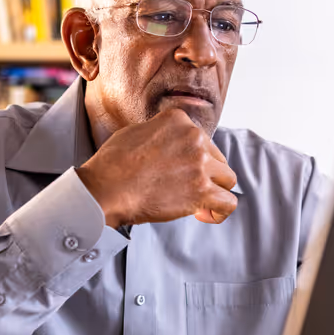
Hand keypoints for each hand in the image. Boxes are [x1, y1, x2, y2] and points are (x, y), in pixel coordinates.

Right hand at [76, 108, 238, 227]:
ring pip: (227, 179)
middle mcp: (193, 137)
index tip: (180, 172)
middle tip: (186, 189)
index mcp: (178, 120)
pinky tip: (203, 214)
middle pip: (217, 158)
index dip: (193, 159)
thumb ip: (159, 134)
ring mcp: (200, 164)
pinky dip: (219, 211)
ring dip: (214, 191)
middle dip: (206, 175)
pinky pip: (228, 202)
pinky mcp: (201, 191)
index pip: (201, 140)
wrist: (105, 190)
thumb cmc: (112, 165)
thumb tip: (166, 143)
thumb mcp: (135, 132)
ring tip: (198, 203)